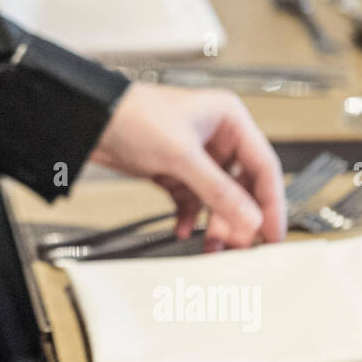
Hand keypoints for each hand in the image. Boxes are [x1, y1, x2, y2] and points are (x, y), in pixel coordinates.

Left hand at [88, 83, 285, 249]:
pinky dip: (190, 216)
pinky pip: (192, 199)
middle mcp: (215, 136)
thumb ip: (218, 190)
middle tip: (241, 246)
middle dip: (240, 217)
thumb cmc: (132, 115)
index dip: (270, 202)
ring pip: (216, 196)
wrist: (89, 120)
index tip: (272, 232)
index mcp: (229, 119)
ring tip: (214, 246)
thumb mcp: (181, 155)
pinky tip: (184, 229)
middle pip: (241, 185)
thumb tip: (250, 217)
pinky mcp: (173, 169)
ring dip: (216, 222)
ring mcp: (194, 154)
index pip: (263, 166)